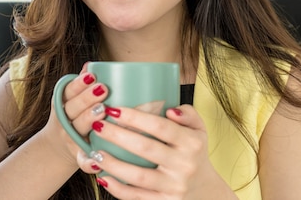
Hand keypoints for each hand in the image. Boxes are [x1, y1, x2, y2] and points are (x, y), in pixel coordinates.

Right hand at [42, 63, 109, 166]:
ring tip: (103, 111)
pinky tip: (99, 159)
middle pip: (73, 108)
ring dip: (89, 120)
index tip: (92, 76)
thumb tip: (90, 64)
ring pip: (78, 129)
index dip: (79, 84)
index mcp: (62, 103)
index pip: (68, 91)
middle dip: (87, 98)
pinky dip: (89, 162)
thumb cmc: (72, 117)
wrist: (57, 147)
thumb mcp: (70, 99)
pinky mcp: (77, 156)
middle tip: (103, 89)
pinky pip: (82, 160)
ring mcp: (70, 138)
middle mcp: (64, 120)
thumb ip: (81, 85)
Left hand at [79, 105, 236, 198]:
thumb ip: (187, 114)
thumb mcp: (199, 130)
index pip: (160, 126)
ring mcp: (174, 187)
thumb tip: (169, 110)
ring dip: (113, 164)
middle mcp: (184, 165)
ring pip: (138, 176)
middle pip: (145, 148)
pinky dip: (117, 189)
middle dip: (117, 136)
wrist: (205, 190)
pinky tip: (103, 177)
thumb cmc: (194, 153)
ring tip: (95, 152)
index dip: (135, 117)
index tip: (112, 109)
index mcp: (191, 143)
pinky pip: (137, 197)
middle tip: (97, 126)